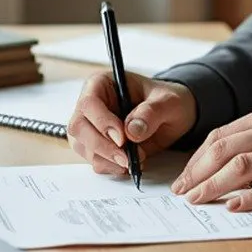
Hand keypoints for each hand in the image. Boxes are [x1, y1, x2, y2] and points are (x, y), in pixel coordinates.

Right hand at [67, 73, 196, 175]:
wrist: (172, 116)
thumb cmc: (166, 101)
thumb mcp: (169, 101)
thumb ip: (152, 112)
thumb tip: (132, 130)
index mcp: (102, 84)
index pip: (89, 103)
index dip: (102, 122)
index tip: (123, 139)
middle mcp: (91, 105)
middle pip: (79, 128)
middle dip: (102, 146)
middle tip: (127, 158)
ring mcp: (91, 126)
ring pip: (83, 147)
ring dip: (108, 159)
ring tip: (136, 159)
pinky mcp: (96, 146)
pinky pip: (94, 160)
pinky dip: (111, 167)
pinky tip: (130, 164)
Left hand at [171, 103, 251, 210]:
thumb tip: (234, 160)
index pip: (223, 134)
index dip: (198, 157)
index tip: (186, 176)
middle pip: (223, 149)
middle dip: (196, 173)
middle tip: (182, 193)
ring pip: (240, 167)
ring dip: (212, 186)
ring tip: (197, 201)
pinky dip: (248, 199)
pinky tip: (233, 208)